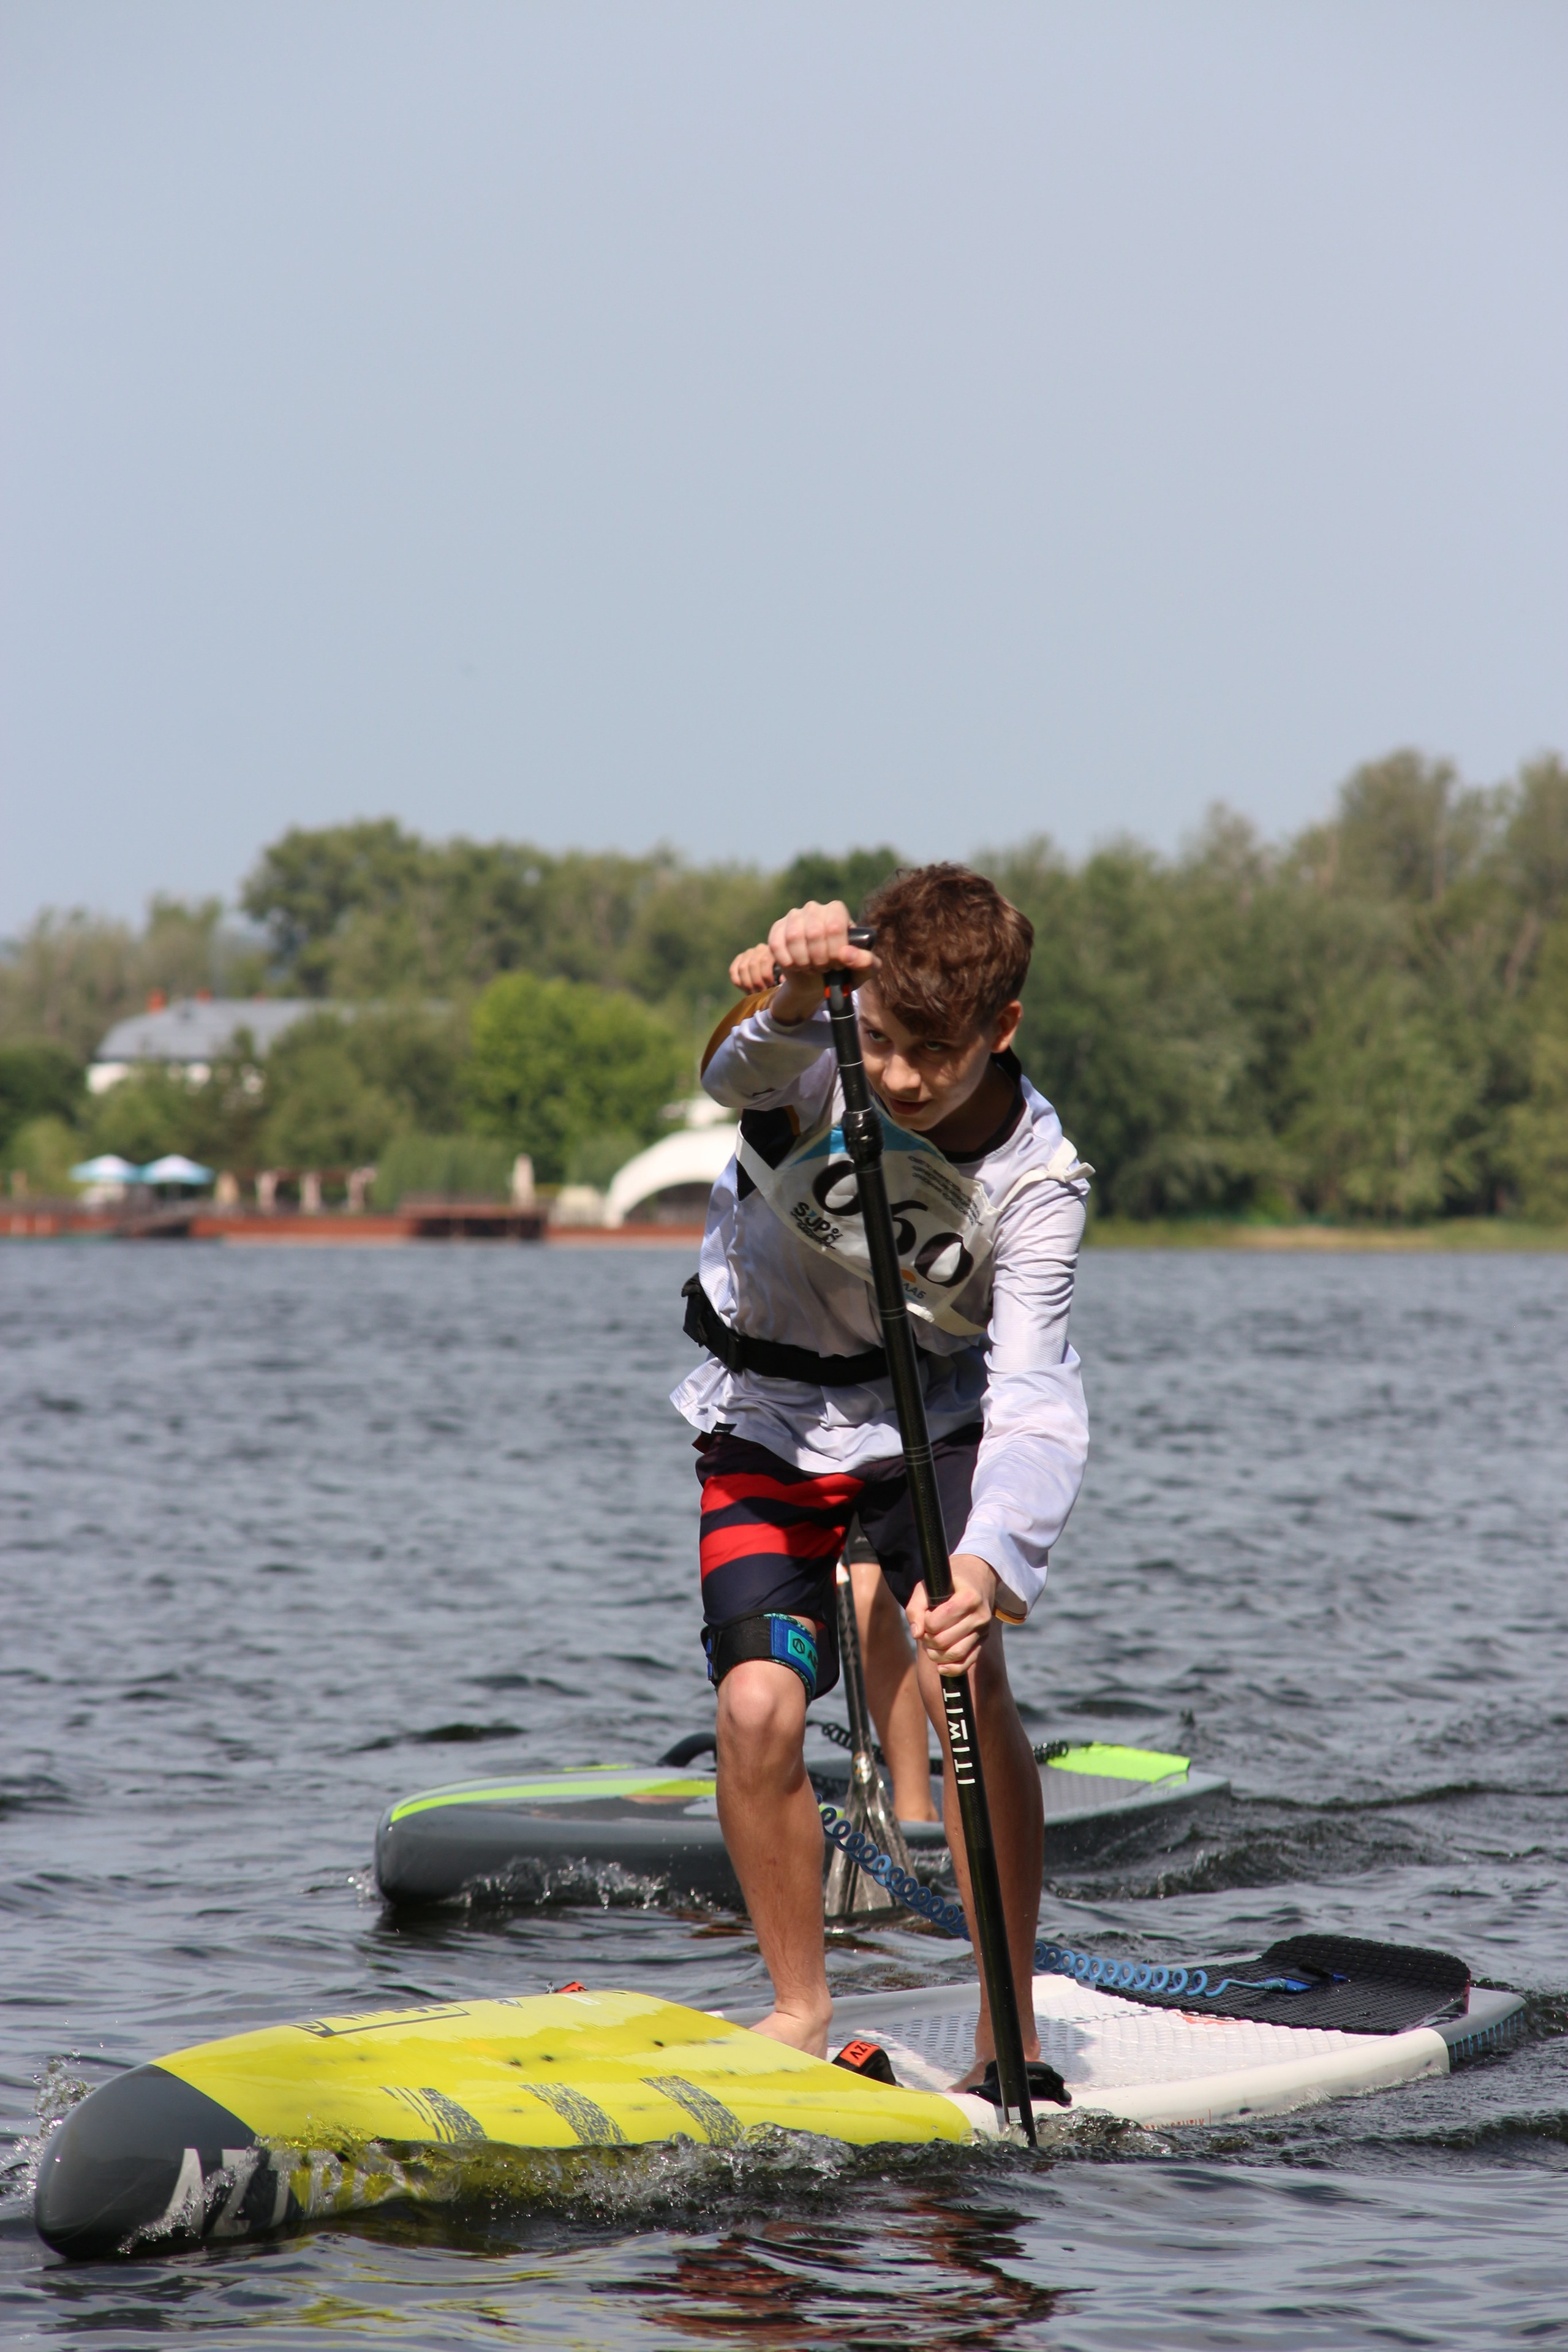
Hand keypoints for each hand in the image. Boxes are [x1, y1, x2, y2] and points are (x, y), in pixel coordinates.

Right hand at [728, 900, 877, 1024]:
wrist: (818, 981)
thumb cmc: (844, 972)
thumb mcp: (862, 972)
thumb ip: (866, 962)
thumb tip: (847, 954)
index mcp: (837, 910)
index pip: (834, 926)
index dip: (835, 951)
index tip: (838, 965)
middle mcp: (814, 908)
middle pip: (814, 932)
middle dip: (820, 958)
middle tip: (824, 968)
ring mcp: (794, 916)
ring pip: (794, 937)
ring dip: (804, 961)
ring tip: (811, 967)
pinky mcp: (777, 929)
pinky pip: (777, 944)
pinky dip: (788, 961)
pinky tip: (797, 967)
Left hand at [905, 1555, 997, 1676]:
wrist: (977, 1578)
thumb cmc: (947, 1582)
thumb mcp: (927, 1586)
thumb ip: (915, 1607)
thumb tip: (916, 1634)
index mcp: (968, 1597)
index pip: (937, 1622)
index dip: (925, 1623)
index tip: (925, 1616)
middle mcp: (979, 1615)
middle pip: (944, 1640)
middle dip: (928, 1640)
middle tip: (924, 1631)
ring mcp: (983, 1629)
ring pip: (956, 1654)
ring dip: (936, 1655)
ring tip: (930, 1645)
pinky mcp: (983, 1640)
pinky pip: (968, 1662)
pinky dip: (952, 1669)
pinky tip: (940, 1667)